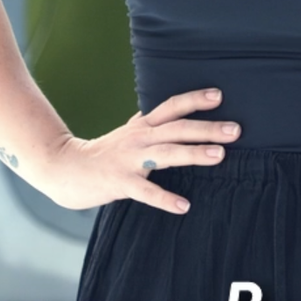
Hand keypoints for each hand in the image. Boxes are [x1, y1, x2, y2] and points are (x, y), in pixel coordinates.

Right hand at [29, 88, 240, 213]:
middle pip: (177, 129)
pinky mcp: (120, 182)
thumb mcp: (128, 133)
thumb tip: (171, 111)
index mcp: (142, 126)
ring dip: (193, 153)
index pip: (171, 107)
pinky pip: (146, 191)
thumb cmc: (103, 153)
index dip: (195, 99)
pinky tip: (184, 205)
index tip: (219, 95)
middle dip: (207, 128)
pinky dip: (165, 198)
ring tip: (219, 156)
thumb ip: (149, 123)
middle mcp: (139, 138)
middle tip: (235, 130)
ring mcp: (130, 160)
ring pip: (167, 153)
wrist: (65, 169)